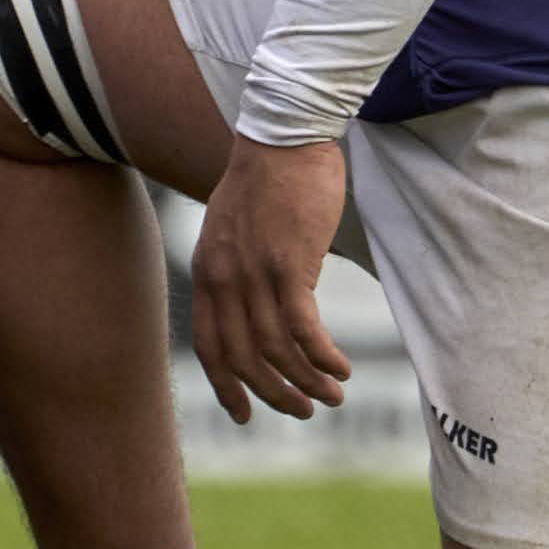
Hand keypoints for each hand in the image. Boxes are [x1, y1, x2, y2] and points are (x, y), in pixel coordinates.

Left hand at [189, 135, 352, 424]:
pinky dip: (322, 357)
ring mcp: (254, 275)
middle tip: (304, 410)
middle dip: (275, 394)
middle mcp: (224, 280)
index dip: (227, 387)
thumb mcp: (233, 226)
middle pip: (244, 360)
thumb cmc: (268, 175)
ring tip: (333, 394)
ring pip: (275, 352)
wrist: (284, 134)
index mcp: (208, 272)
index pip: (210, 347)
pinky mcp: (289, 266)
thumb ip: (234, 265)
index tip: (246, 414)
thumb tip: (250, 297)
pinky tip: (341, 367)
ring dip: (306, 382)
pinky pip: (303, 330)